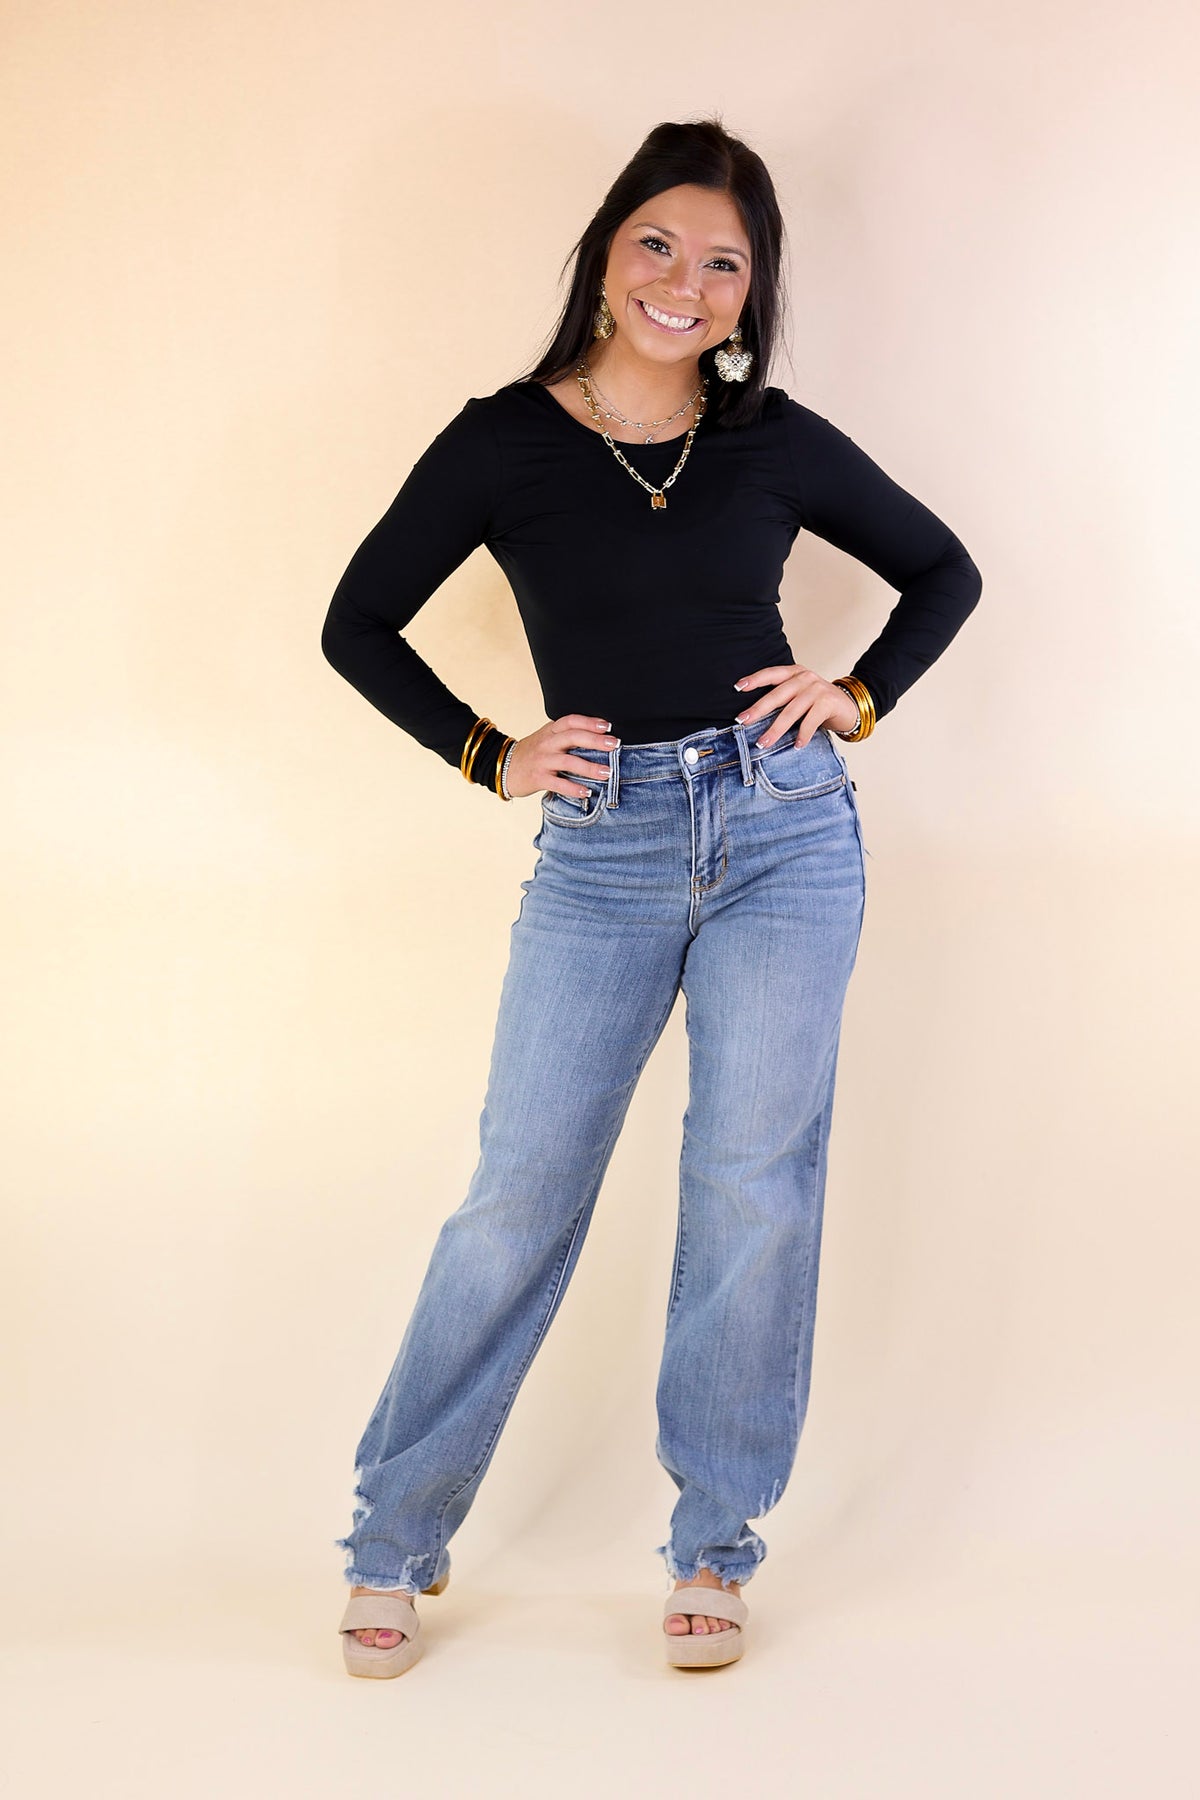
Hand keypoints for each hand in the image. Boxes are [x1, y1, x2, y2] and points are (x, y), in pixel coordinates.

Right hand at [504, 713, 619, 799]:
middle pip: (573, 737)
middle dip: (595, 740)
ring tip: (608, 773)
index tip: (608, 726)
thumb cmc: (531, 754)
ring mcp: (542, 761)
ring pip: (568, 761)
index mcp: (550, 731)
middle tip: (614, 745)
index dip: (589, 722)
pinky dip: (573, 788)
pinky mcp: (537, 778)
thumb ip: (566, 735)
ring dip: (590, 767)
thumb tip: (598, 738)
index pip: (571, 721)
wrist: (502, 767)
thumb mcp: (546, 738)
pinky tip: (586, 792)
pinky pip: (558, 783)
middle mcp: (547, 743)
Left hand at [732, 663, 858, 745]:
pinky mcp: (828, 702)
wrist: (850, 706)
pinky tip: (796, 745)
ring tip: (763, 743)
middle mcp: (805, 678)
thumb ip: (782, 698)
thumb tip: (752, 717)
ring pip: (791, 711)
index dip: (754, 679)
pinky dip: (802, 735)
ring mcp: (817, 689)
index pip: (771, 674)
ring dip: (776, 729)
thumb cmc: (819, 703)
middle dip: (757, 710)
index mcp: (794, 673)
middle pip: (777, 695)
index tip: (738, 688)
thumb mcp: (800, 694)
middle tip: (742, 722)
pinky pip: (810, 721)